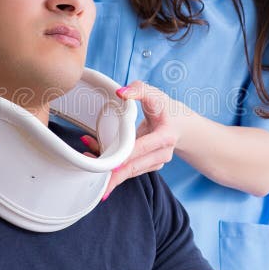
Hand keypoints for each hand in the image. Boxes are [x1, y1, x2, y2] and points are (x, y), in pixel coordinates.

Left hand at [82, 81, 186, 198]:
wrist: (180, 124)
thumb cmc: (165, 108)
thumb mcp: (154, 94)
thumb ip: (138, 89)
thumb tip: (120, 92)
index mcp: (165, 136)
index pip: (143, 148)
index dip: (127, 157)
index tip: (112, 167)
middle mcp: (162, 153)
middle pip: (135, 167)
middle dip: (114, 175)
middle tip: (95, 180)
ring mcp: (156, 163)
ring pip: (130, 171)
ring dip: (109, 170)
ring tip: (88, 160)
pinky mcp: (148, 167)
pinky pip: (129, 170)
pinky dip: (113, 167)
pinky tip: (97, 157)